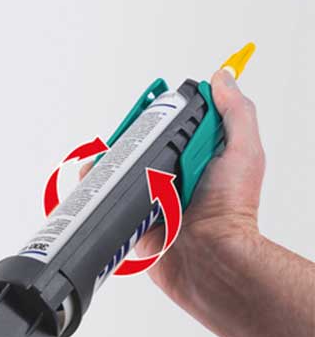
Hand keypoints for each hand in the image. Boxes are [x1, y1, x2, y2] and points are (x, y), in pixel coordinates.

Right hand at [80, 69, 265, 307]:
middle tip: (117, 140)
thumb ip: (236, 113)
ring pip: (121, 176)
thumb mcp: (244, 151)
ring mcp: (152, 201)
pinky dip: (99, 194)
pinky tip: (93, 184)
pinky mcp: (135, 222)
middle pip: (141, 151)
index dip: (157, 117)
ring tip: (99, 162)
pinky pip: (111, 204)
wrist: (209, 258)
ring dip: (107, 166)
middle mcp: (174, 178)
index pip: (173, 129)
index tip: (145, 110)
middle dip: (125, 142)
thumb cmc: (232, 209)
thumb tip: (224, 78)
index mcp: (197, 160)